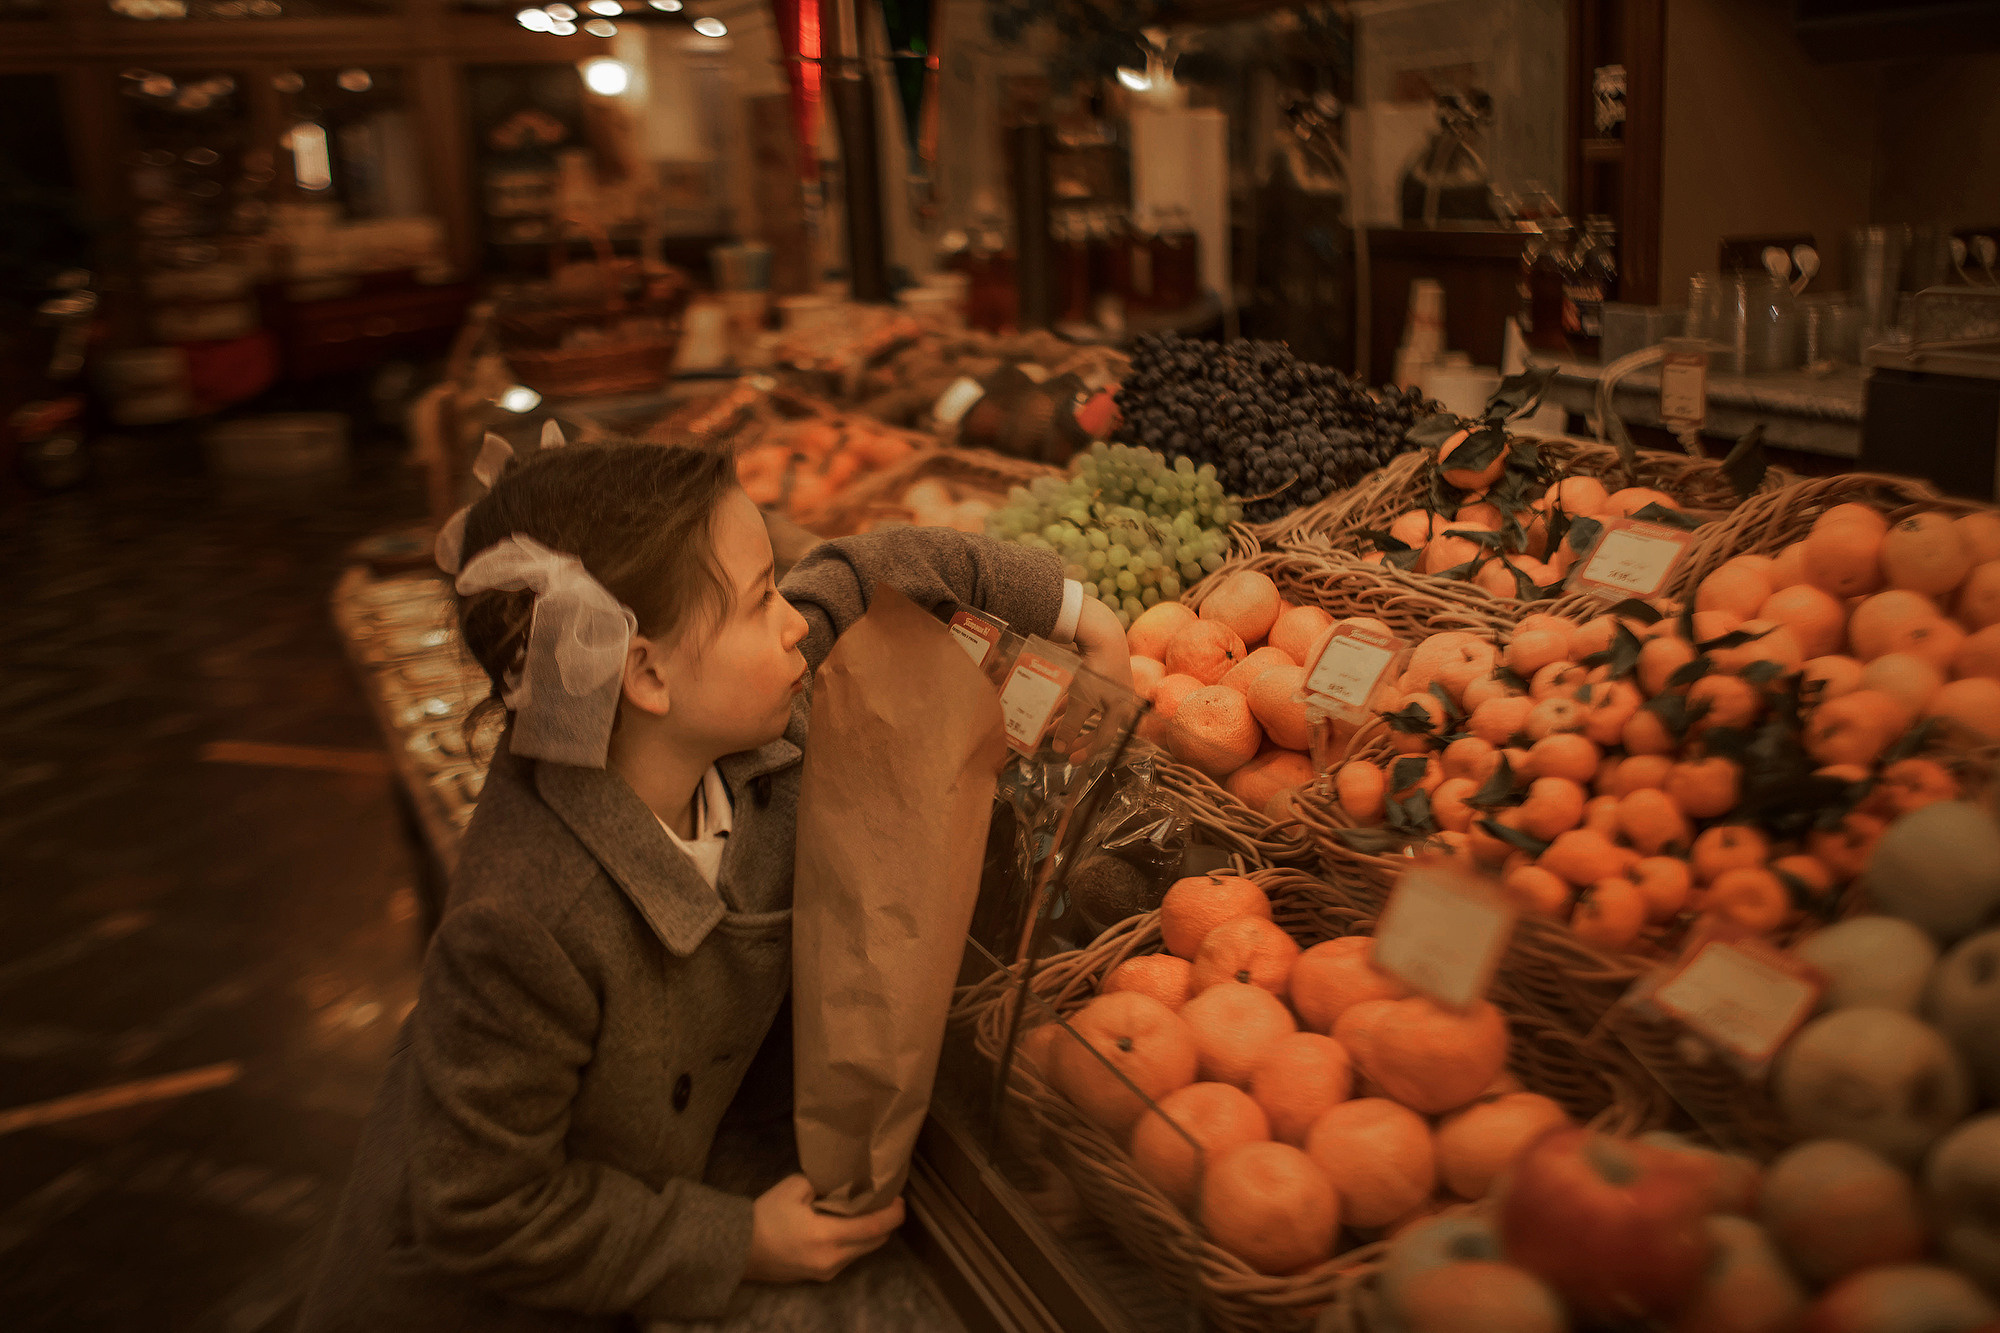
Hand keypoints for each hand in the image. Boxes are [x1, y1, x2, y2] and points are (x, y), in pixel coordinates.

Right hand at [743, 1174, 904, 1283]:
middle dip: (885, 1221)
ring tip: (863, 1210)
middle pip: (876, 1242)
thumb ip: (825, 1184)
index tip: (899, 1198)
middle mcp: (833, 1260)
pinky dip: (854, 1241)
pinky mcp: (819, 1277)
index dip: (893, 1213)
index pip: (875, 1228)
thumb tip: (846, 1184)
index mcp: (827, 1237)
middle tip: (883, 1200)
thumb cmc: (766, 1216)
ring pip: (863, 1252)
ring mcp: (827, 1272)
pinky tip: (845, 1225)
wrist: (737, 1249)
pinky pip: (848, 1258)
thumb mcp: (795, 1187)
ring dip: (869, 1232)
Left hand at [1050, 598, 1140, 760]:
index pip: (1106, 738)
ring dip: (1069, 720)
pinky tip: (1052, 708)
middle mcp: (1118, 700)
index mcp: (1120, 708)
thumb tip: (1059, 749)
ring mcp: (1109, 688)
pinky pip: (1083, 697)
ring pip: (1087, 711)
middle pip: (1098, 726)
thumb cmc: (1095, 668)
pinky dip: (1068, 704)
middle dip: (1078, 736)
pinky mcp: (1099, 676)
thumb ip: (1070, 725)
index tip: (1072, 760)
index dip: (1088, 751)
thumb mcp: (1081, 699)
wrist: (1100, 633)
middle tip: (1063, 748)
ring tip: (1050, 729)